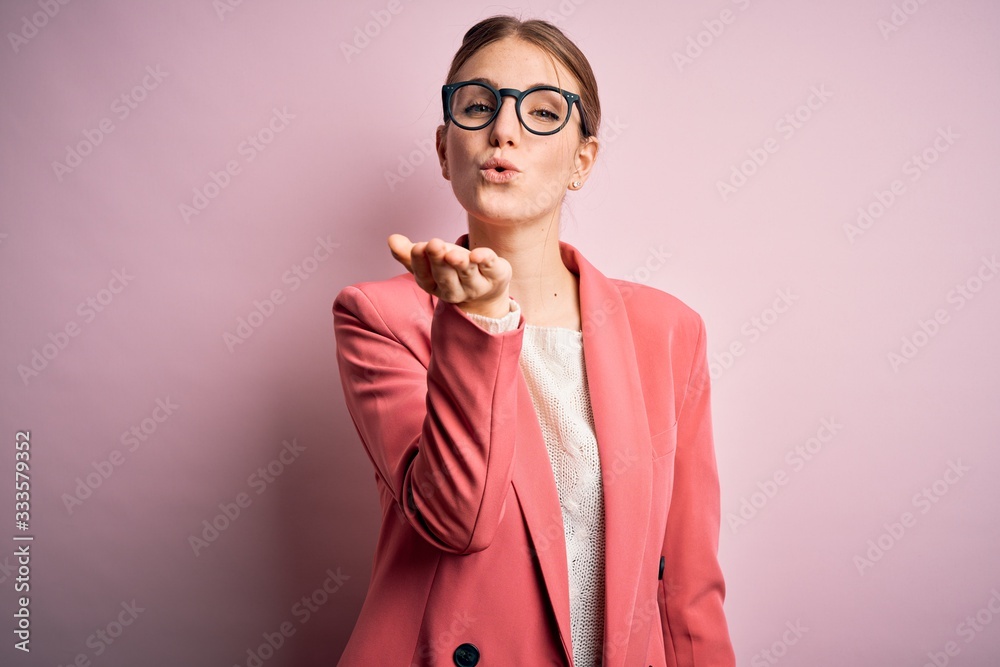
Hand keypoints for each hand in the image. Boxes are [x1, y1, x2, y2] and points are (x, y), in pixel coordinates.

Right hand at [387, 234, 511, 316]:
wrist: (487, 288)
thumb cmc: (452, 270)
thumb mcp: (429, 262)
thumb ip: (409, 254)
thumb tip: (391, 239)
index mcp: (435, 286)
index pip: (424, 276)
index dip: (420, 262)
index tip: (417, 247)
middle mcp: (455, 290)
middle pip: (445, 277)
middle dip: (438, 261)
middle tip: (433, 244)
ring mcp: (477, 285)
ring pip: (467, 274)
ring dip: (459, 264)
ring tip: (452, 253)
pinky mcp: (496, 275)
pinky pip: (491, 267)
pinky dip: (486, 260)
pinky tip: (479, 253)